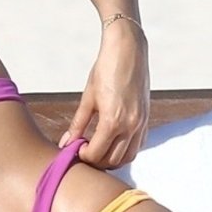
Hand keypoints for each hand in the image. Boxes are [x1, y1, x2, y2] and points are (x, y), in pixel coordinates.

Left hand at [61, 19, 150, 168]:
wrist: (128, 50)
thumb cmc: (105, 70)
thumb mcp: (87, 98)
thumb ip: (77, 124)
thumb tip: (65, 143)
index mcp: (113, 122)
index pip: (97, 155)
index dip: (84, 157)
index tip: (76, 149)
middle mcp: (130, 126)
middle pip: (113, 161)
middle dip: (97, 161)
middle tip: (84, 151)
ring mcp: (141, 123)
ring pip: (129, 156)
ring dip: (112, 158)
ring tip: (98, 148)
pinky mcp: (146, 118)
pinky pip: (138, 144)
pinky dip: (126, 149)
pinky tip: (113, 140)